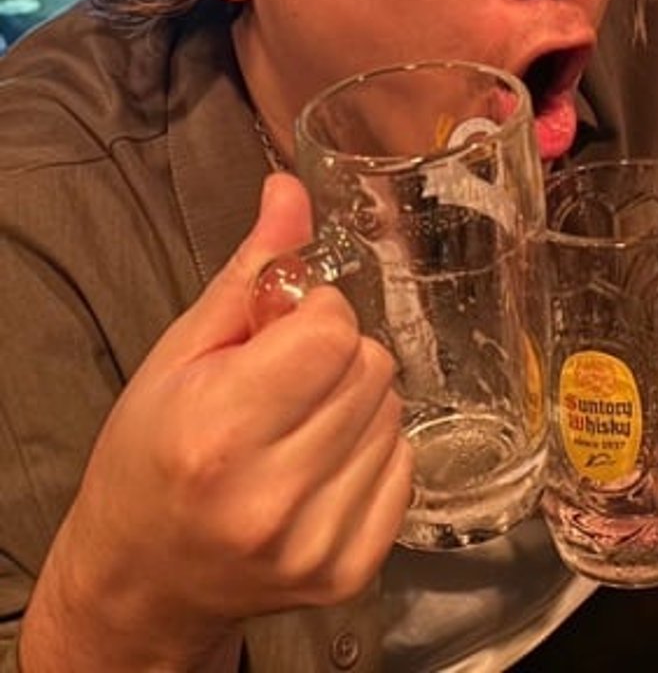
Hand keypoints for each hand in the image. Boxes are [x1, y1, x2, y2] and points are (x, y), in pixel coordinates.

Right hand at [22, 173, 412, 672]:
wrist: (143, 578)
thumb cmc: (151, 455)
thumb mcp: (182, 353)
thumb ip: (251, 271)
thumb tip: (292, 190)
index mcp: (218, 432)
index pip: (334, 331)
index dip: (315, 316)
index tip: (283, 333)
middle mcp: (270, 496)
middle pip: (371, 368)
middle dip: (338, 356)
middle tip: (287, 383)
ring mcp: (314, 542)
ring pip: (394, 414)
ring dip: (358, 404)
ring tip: (299, 426)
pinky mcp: (349, 570)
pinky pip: (404, 469)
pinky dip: (373, 453)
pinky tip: (321, 466)